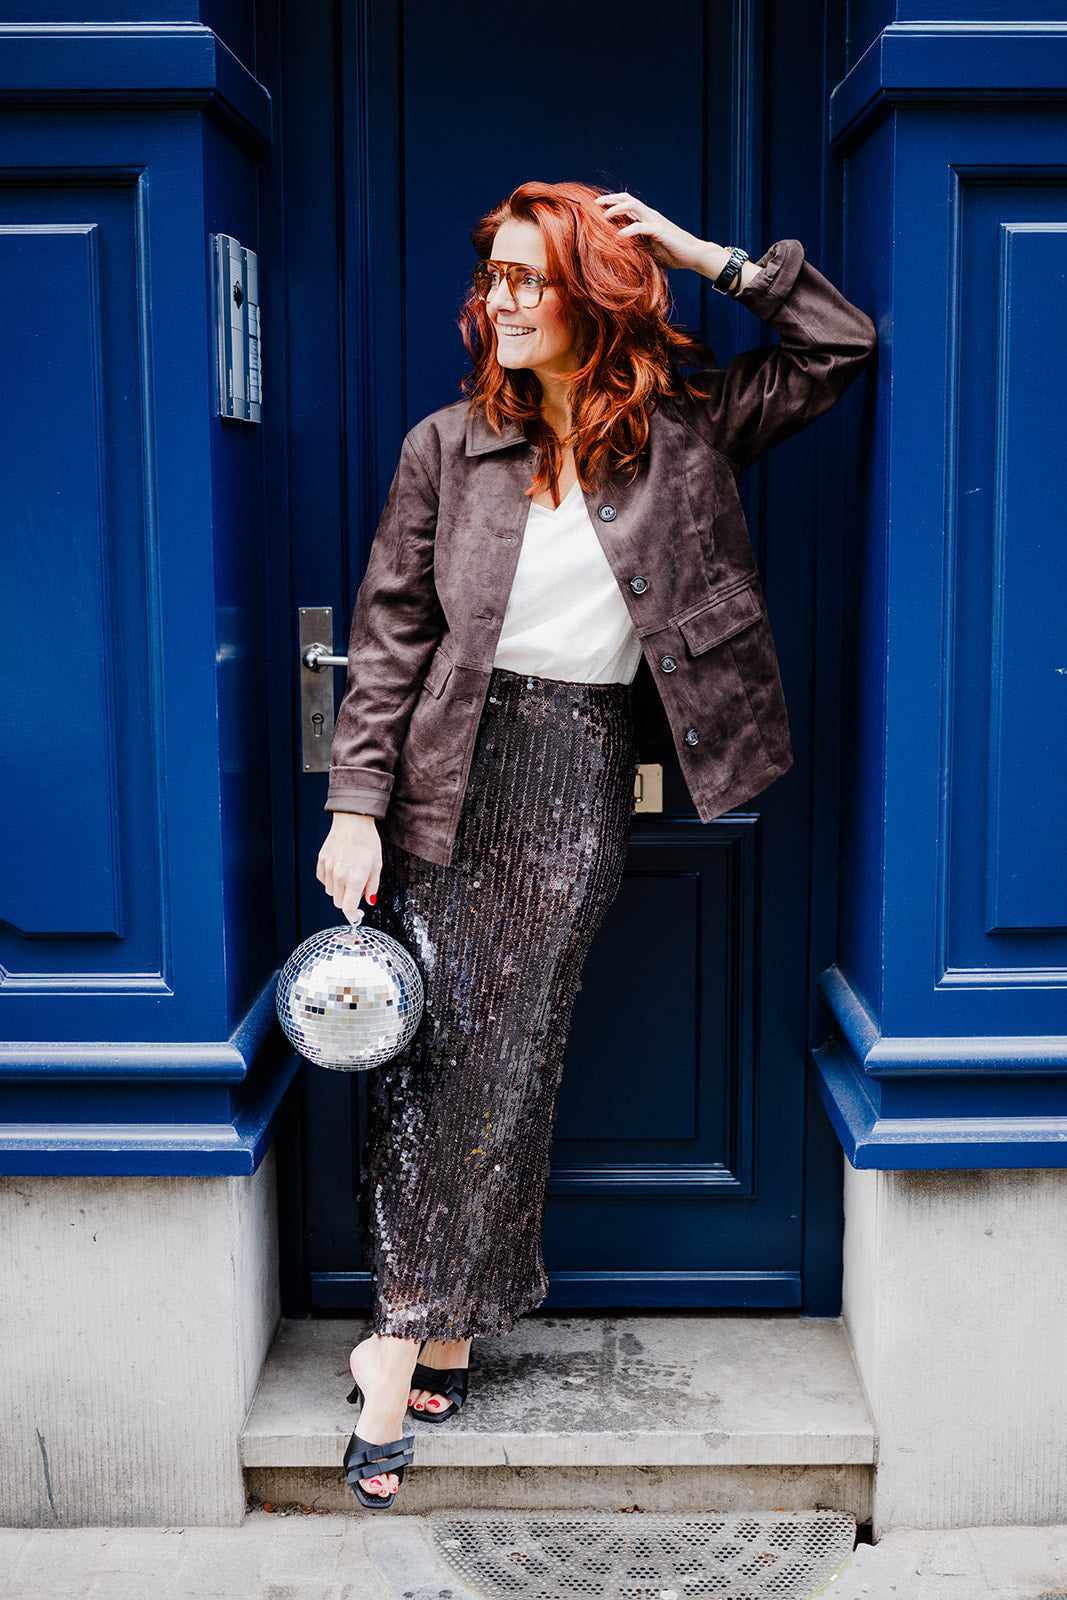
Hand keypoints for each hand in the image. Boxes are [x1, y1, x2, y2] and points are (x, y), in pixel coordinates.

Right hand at [316, 813, 381, 923]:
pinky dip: (330, 880)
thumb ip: (372, 886)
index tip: (357, 916)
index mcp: (356, 878)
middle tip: (357, 890)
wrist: (352, 821)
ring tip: (349, 874)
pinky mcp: (322, 861)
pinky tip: (339, 869)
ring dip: (339, 890)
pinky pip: (323, 880)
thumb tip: (369, 901)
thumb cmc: (367, 841)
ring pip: (330, 891)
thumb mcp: (377, 865)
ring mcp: (329, 868)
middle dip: (348, 901)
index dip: (352, 916)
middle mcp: (340, 875)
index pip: (348, 908)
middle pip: (338, 902)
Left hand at [595, 192, 711, 273]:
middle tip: (595, 204)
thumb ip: (636, 247)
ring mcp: (655, 221)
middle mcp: (650, 216)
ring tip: (604, 217)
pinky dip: (628, 231)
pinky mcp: (660, 231)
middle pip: (628, 200)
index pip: (627, 205)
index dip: (612, 203)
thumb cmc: (672, 253)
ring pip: (633, 207)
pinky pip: (641, 227)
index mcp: (646, 219)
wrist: (693, 255)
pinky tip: (617, 237)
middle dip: (610, 200)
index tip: (596, 207)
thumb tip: (619, 254)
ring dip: (617, 210)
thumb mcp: (649, 250)